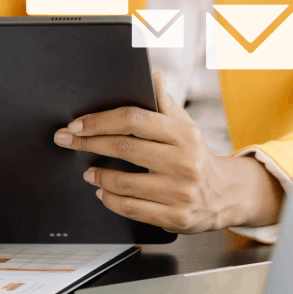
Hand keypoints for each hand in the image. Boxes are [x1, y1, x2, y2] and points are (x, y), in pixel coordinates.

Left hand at [53, 72, 283, 233]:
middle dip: (88, 144)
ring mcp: (180, 191)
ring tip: (89, 172)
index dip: (101, 121)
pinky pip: (131, 208)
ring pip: (124, 183)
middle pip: (124, 149)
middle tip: (67, 141)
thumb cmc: (197, 156)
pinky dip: (110, 199)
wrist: (225, 195)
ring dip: (98, 176)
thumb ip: (165, 103)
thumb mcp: (186, 127)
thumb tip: (154, 76)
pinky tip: (103, 192)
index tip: (77, 125)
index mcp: (183, 135)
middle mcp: (183, 162)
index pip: (134, 120)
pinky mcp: (175, 217)